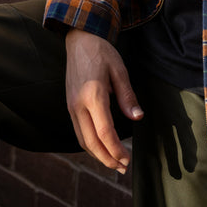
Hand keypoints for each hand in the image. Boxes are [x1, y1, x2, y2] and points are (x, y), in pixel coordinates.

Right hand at [65, 28, 143, 172]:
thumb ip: (127, 96)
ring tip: (113, 162)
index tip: (127, 159)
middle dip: (107, 158)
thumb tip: (137, 117)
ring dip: (97, 154)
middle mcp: (78, 104)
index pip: (104, 132)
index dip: (116, 149)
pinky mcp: (69, 104)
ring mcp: (71, 106)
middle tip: (122, 167)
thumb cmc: (101, 51)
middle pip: (91, 142)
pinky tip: (100, 146)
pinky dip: (90, 144)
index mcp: (93, 95)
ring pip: (82, 139)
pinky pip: (79, 131)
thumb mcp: (119, 70)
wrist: (79, 39)